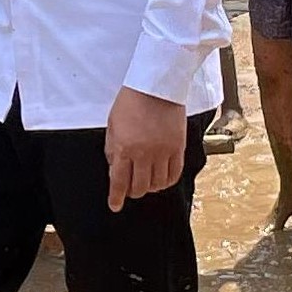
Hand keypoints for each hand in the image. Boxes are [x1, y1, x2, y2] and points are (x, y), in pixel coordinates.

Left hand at [103, 86, 188, 210]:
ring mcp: (163, 151)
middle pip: (139, 187)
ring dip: (149, 187)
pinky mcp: (178, 148)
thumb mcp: (112, 125)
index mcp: (124, 147)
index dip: (116, 197)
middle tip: (130, 189)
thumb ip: (112, 149)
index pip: (119, 182)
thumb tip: (114, 170)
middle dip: (132, 192)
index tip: (115, 206)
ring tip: (146, 182)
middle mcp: (144, 153)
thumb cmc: (131, 101)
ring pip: (157, 184)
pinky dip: (166, 181)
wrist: (156, 86)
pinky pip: (174, 174)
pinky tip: (161, 179)